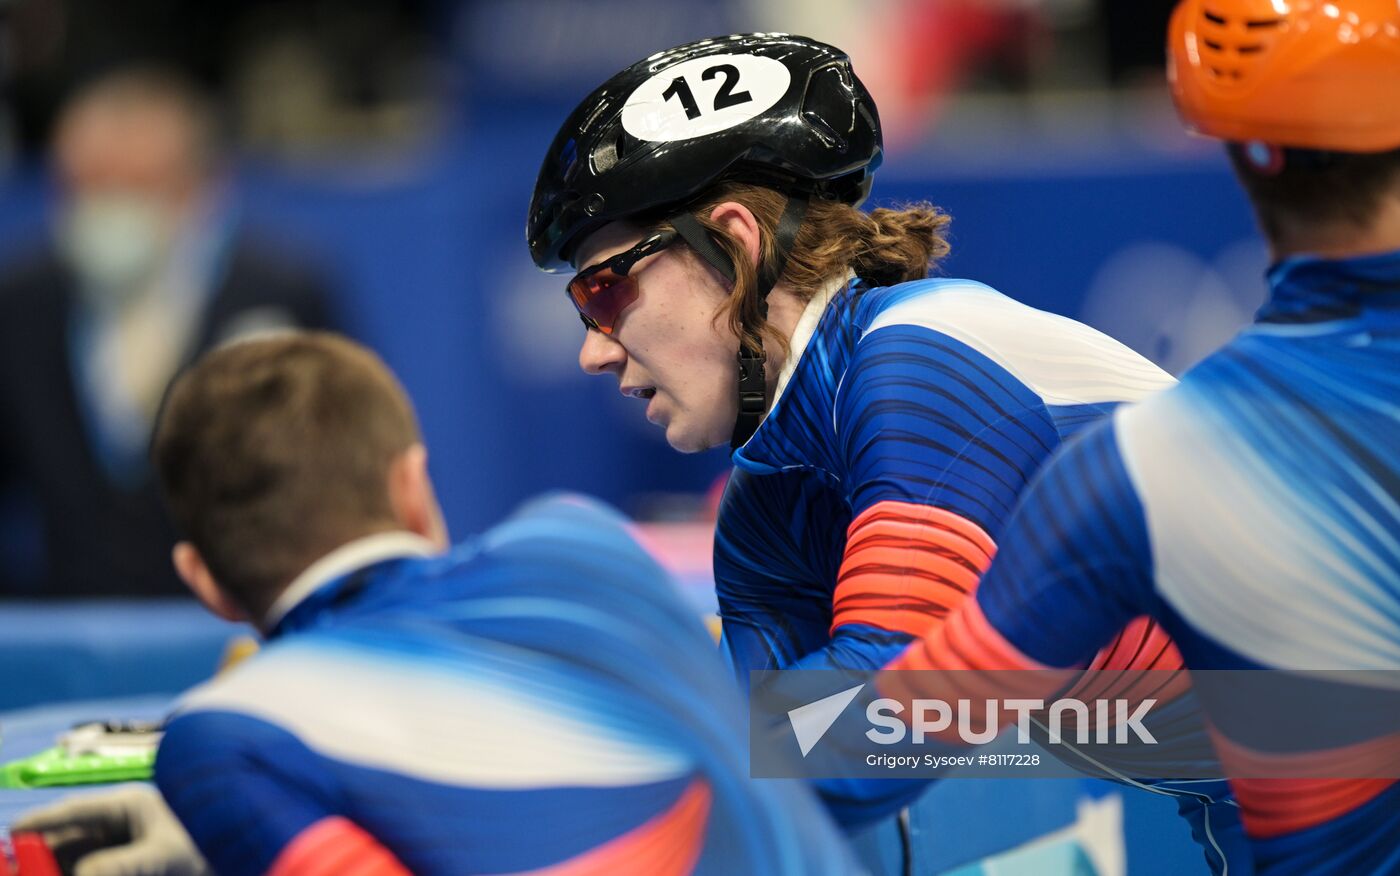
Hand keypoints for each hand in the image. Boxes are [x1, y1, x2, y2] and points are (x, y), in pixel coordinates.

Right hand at [12, 785, 210, 875]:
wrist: (239, 852)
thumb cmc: (206, 843)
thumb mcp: (163, 855)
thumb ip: (123, 865)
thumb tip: (82, 874)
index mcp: (127, 805)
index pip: (74, 811)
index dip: (40, 822)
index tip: (15, 831)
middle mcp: (119, 823)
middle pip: (67, 840)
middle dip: (44, 856)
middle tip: (23, 868)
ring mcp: (121, 843)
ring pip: (76, 858)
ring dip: (61, 866)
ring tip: (43, 871)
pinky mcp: (126, 863)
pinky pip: (93, 868)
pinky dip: (81, 871)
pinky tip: (71, 872)